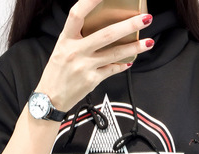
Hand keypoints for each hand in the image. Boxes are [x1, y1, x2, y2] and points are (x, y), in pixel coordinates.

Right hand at [36, 0, 153, 111]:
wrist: (50, 99)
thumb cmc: (56, 73)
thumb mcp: (61, 50)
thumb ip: (78, 38)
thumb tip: (101, 28)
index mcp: (65, 39)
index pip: (77, 14)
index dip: (90, 1)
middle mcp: (75, 51)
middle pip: (106, 34)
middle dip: (129, 25)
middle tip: (145, 18)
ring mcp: (85, 66)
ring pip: (114, 54)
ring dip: (134, 48)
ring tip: (148, 42)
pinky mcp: (92, 80)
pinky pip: (112, 70)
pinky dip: (122, 65)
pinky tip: (130, 61)